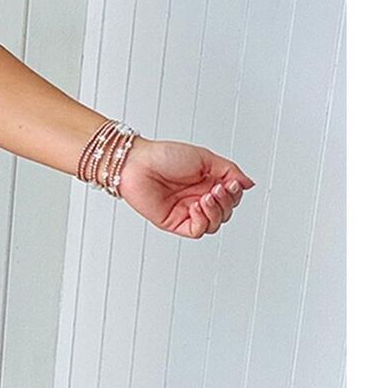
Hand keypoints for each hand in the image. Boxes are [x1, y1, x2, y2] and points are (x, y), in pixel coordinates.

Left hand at [116, 137, 255, 237]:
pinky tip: (196, 206)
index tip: (229, 183)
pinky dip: (202, 220)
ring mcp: (187, 211)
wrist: (138, 164)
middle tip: (216, 189)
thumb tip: (248, 183)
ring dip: (216, 211)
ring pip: (214, 224)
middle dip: (226, 202)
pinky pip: (197, 231)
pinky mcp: (175, 222)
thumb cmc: (165, 156)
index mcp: (207, 182)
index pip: (231, 197)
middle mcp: (198, 198)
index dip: (235, 193)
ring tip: (206, 196)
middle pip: (225, 212)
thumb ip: (229, 171)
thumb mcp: (206, 158)